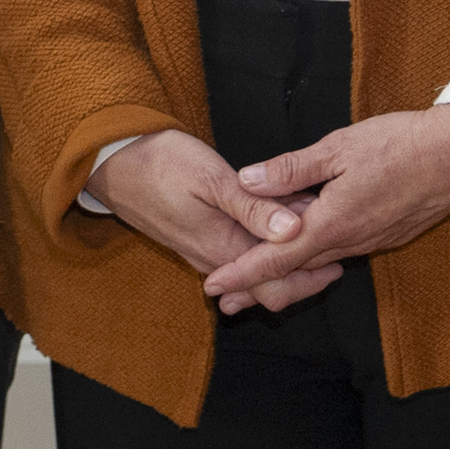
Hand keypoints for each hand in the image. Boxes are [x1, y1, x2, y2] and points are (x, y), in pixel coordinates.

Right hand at [89, 131, 344, 312]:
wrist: (110, 161)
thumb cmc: (160, 162)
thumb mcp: (211, 177)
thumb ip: (253, 206)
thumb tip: (293, 230)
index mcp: (222, 247)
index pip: (275, 281)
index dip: (310, 277)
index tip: (339, 262)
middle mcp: (212, 259)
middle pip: (265, 287)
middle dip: (301, 277)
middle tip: (333, 260)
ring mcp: (200, 252)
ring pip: (250, 275)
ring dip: (281, 264)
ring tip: (309, 244)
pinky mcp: (193, 240)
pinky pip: (235, 260)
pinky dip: (260, 255)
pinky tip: (271, 235)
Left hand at [203, 106, 449, 311]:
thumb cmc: (402, 144)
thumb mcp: (339, 147)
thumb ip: (291, 169)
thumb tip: (247, 180)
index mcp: (334, 222)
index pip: (276, 258)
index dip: (242, 274)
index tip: (212, 287)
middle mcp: (352, 242)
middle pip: (295, 271)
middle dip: (256, 284)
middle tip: (223, 299)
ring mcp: (371, 242)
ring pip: (319, 263)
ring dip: (286, 272)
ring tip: (255, 279)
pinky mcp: (386, 235)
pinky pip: (341, 251)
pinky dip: (314, 255)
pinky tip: (302, 245)